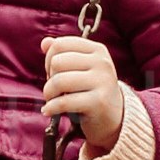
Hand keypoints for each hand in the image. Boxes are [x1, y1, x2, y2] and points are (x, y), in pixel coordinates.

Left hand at [41, 35, 125, 153]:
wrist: (114, 117)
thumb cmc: (91, 90)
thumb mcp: (80, 68)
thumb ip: (62, 53)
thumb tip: (45, 43)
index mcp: (97, 50)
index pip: (59, 45)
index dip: (49, 60)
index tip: (55, 73)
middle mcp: (102, 62)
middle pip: (57, 62)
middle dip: (49, 77)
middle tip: (55, 89)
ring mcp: (102, 81)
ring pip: (59, 81)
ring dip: (48, 93)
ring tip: (52, 100)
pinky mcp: (99, 102)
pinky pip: (64, 102)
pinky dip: (51, 108)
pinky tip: (48, 111)